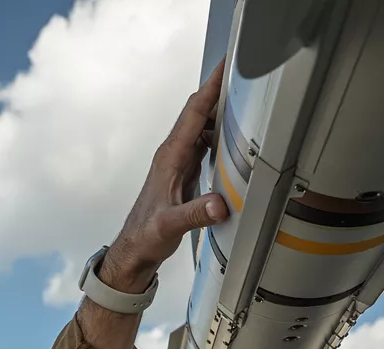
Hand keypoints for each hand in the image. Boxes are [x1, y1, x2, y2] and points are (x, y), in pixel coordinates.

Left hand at [99, 59, 228, 293]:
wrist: (135, 249)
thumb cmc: (146, 236)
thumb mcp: (170, 226)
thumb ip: (195, 214)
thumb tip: (219, 204)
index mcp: (170, 157)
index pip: (193, 113)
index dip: (211, 87)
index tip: (228, 65)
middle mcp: (173, 154)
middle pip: (200, 113)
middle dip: (221, 91)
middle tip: (248, 74)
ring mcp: (178, 162)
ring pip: (203, 127)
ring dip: (223, 112)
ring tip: (249, 100)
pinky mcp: (184, 172)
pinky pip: (204, 144)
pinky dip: (219, 134)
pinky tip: (234, 137)